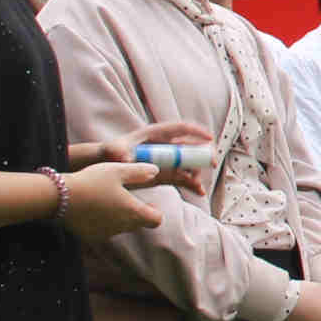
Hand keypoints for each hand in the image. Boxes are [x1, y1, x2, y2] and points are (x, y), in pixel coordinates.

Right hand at [57, 158, 171, 243]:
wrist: (60, 197)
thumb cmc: (91, 180)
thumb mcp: (118, 170)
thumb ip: (139, 172)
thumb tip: (155, 172)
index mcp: (132, 211)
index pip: (156, 220)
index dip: (154, 211)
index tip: (148, 203)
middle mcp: (122, 226)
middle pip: (138, 224)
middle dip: (136, 213)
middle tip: (126, 198)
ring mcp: (106, 233)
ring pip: (121, 227)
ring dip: (119, 217)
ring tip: (107, 200)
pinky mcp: (91, 236)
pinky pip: (104, 231)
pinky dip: (103, 222)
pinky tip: (93, 208)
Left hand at [70, 120, 217, 194]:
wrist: (108, 167)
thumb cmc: (111, 153)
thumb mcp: (114, 150)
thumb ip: (118, 151)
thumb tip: (124, 156)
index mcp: (156, 135)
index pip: (180, 129)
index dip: (196, 132)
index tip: (209, 138)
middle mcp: (165, 147)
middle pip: (189, 147)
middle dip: (203, 154)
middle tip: (212, 162)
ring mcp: (167, 161)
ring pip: (188, 164)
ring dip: (196, 173)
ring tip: (198, 185)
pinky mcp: (166, 174)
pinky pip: (183, 177)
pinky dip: (191, 184)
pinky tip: (198, 191)